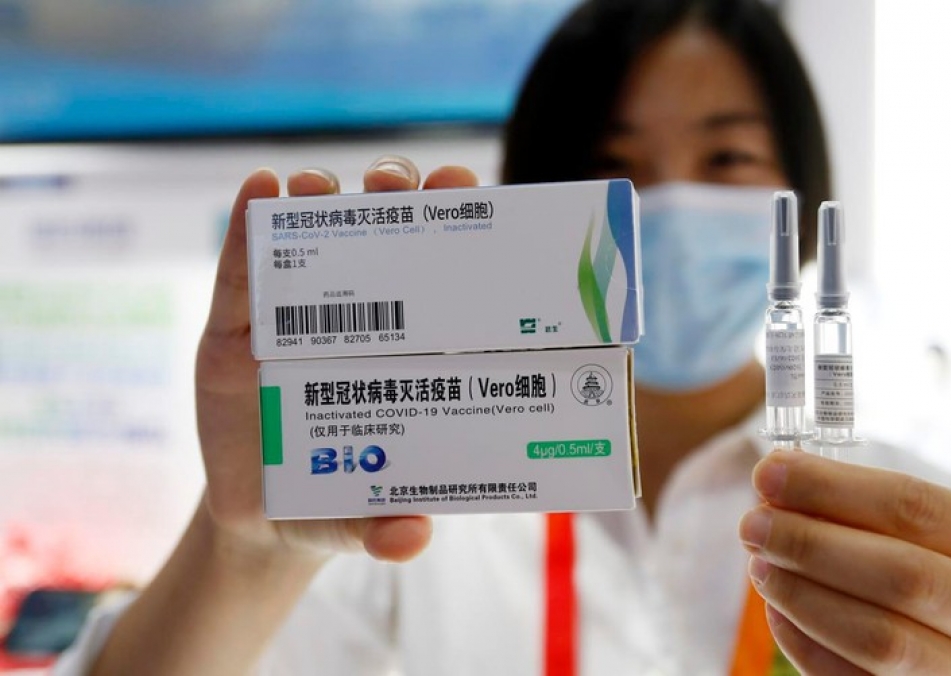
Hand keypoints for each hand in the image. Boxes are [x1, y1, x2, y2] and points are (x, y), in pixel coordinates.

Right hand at [195, 156, 478, 563]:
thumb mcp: (362, 521)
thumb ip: (385, 530)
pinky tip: (258, 189)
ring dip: (321, 195)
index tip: (462, 189)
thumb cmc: (337, 502)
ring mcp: (291, 314)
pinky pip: (238, 264)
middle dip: (392, 192)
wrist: (260, 520)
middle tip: (394, 186)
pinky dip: (246, 220)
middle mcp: (355, 316)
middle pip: (380, 229)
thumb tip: (410, 539)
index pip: (440, 266)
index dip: (454, 220)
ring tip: (321, 187)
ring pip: (310, 231)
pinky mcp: (232, 325)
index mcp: (406, 345)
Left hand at [739, 451, 950, 674]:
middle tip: (754, 524)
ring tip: (761, 566)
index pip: (919, 509)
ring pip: (885, 642)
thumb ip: (873, 508)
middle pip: (906, 578)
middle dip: (814, 545)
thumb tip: (780, 478)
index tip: (770, 471)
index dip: (834, 489)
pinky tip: (780, 612)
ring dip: (805, 598)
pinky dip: (809, 646)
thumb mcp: (944, 530)